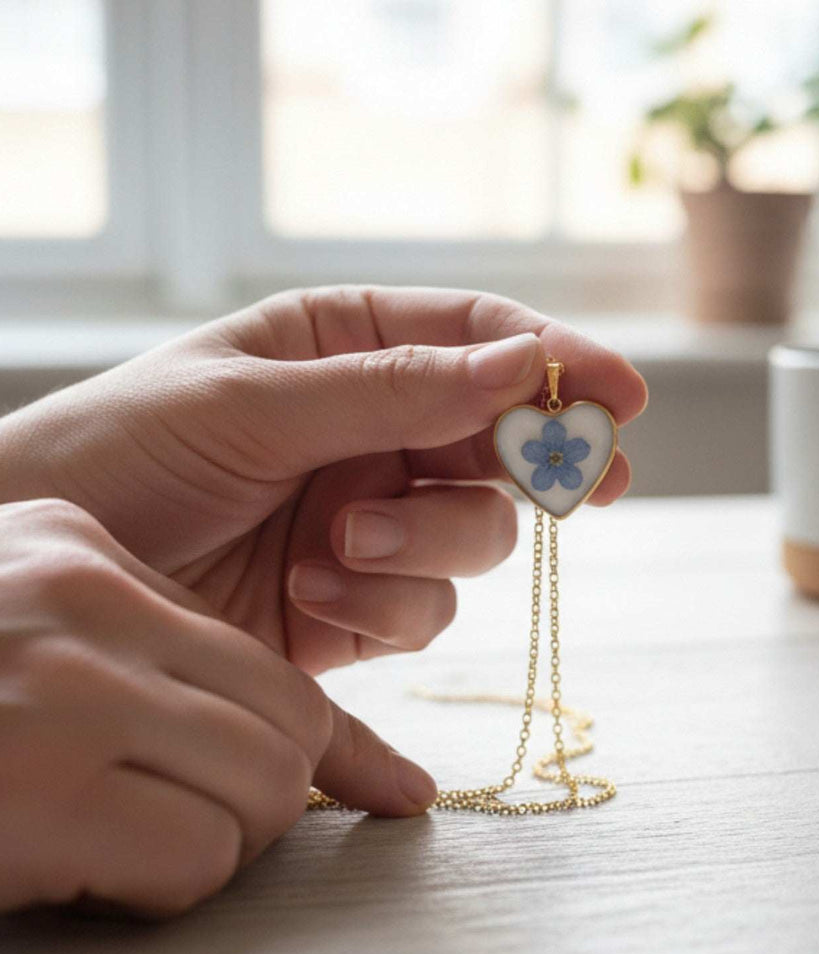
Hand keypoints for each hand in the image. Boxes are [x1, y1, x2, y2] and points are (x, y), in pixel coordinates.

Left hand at [0, 288, 646, 672]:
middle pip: (502, 445)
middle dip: (535, 466)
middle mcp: (374, 432)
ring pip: (475, 537)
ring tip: (341, 549)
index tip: (625, 394)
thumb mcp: (252, 401)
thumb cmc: (119, 453)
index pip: (480, 341)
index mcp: (346, 349)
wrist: (37, 582)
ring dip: (426, 546)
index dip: (561, 364)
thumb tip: (524, 366)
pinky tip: (312, 598)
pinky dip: (383, 609)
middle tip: (592, 482)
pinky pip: (423, 611)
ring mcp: (371, 520)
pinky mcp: (355, 606)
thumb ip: (394, 389)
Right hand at [0, 499, 435, 915]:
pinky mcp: (41, 788)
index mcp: (81, 556)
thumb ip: (163, 652)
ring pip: (271, 783)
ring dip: (218, 843)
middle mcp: (86, 603)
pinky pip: (202, 852)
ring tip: (125, 849)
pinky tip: (89, 876)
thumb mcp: (36, 638)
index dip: (312, 734)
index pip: (261, 647)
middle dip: (267, 793)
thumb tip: (309, 740)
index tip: (366, 784)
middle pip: (292, 718)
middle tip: (180, 826)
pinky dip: (162, 887)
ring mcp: (67, 689)